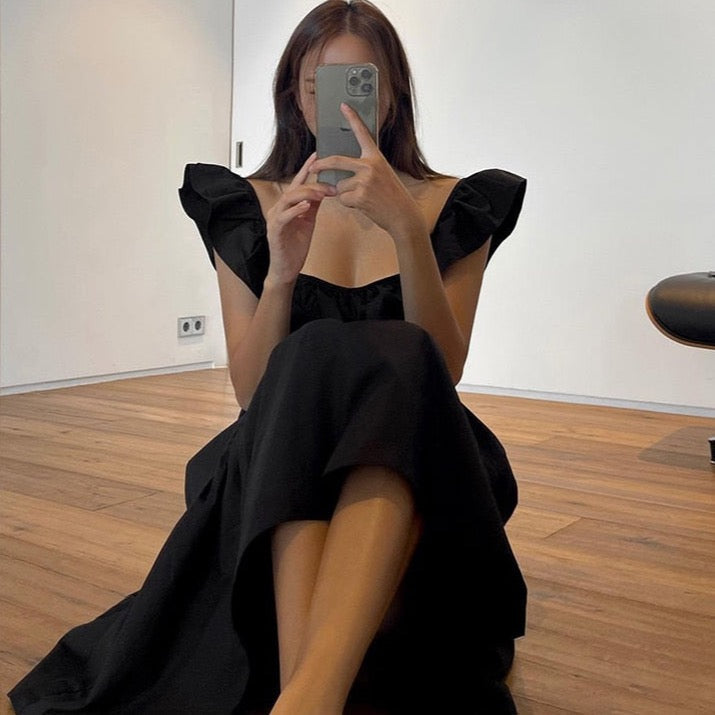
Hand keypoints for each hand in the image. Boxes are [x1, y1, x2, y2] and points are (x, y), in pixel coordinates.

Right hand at [264, 153, 335, 286]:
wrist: (286, 269)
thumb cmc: (295, 246)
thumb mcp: (308, 221)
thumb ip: (313, 205)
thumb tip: (324, 189)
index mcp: (287, 205)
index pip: (297, 183)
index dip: (306, 168)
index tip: (318, 156)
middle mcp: (279, 208)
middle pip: (294, 189)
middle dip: (313, 184)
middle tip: (330, 185)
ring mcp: (275, 219)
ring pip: (288, 199)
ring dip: (306, 194)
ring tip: (321, 193)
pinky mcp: (275, 231)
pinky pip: (284, 217)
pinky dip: (295, 210)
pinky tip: (306, 206)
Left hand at [310, 103, 425, 241]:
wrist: (402, 214)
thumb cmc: (391, 195)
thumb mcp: (382, 174)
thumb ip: (364, 167)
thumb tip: (341, 170)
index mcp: (376, 157)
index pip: (362, 133)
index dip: (352, 118)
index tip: (343, 106)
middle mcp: (369, 166)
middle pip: (336, 161)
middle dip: (322, 165)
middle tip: (313, 167)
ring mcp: (364, 181)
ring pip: (339, 185)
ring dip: (345, 193)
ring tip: (362, 197)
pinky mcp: (359, 196)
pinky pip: (342, 198)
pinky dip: (348, 203)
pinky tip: (362, 205)